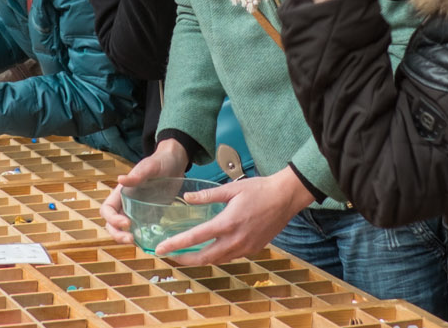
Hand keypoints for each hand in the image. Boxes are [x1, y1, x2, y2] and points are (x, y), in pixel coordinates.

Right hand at [99, 139, 191, 241]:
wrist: (175, 164)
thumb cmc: (160, 161)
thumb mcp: (150, 166)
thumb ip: (137, 174)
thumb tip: (120, 180)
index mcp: (121, 192)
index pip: (107, 210)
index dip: (112, 219)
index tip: (127, 222)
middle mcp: (126, 204)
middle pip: (112, 224)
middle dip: (118, 234)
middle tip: (131, 239)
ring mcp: (137, 212)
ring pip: (125, 230)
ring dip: (128, 238)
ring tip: (140, 243)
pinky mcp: (150, 216)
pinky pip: (142, 231)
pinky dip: (143, 238)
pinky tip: (152, 242)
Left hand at [153, 169, 313, 263]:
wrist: (286, 198)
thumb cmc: (260, 190)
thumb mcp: (232, 188)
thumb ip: (208, 195)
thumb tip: (187, 198)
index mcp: (227, 223)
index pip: (195, 238)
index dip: (176, 245)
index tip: (161, 249)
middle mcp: (235, 240)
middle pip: (204, 258)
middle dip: (184, 259)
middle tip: (170, 256)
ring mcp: (245, 247)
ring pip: (217, 260)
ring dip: (200, 259)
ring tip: (185, 254)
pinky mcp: (253, 249)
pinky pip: (230, 256)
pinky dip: (216, 255)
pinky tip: (210, 249)